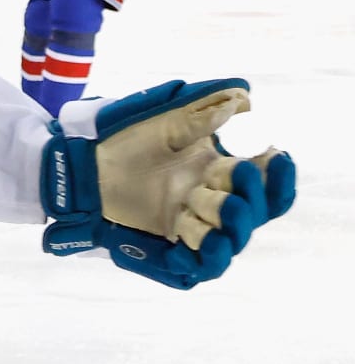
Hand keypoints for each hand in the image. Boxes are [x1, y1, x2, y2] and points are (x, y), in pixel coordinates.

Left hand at [41, 79, 294, 289]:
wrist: (86, 166)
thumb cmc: (126, 142)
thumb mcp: (166, 124)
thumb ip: (204, 115)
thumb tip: (243, 100)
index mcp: (220, 171)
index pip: (265, 181)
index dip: (278, 172)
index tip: (276, 154)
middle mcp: (214, 201)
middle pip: (255, 210)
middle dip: (251, 191)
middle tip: (237, 169)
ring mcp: (196, 225)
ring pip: (233, 237)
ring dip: (224, 217)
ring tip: (199, 198)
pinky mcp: (175, 248)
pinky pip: (205, 263)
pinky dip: (208, 253)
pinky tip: (199, 235)